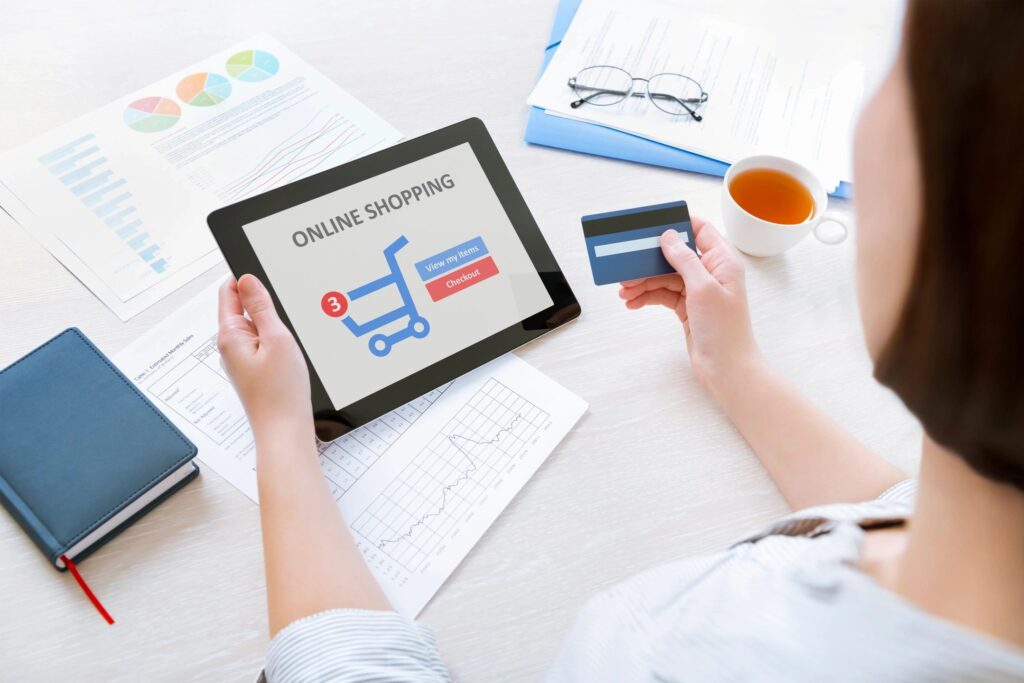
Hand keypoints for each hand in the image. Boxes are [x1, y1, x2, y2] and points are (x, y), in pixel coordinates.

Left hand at [217, 275, 311, 432]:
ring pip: (256, 327)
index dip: (245, 276)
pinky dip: (277, 339)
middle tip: (286, 301)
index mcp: (230, 335)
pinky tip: (291, 349)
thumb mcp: (276, 338)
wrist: (285, 431)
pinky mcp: (254, 370)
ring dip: (273, 322)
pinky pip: (263, 344)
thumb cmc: (281, 392)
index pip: (229, 292)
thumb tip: (248, 279)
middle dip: (263, 300)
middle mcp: (231, 347)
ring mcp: (242, 360)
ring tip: (291, 332)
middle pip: (242, 308)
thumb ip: (262, 307)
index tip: (264, 268)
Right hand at [618, 217, 762, 393]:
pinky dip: (647, 297)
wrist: (726, 369)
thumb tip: (668, 236)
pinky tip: (632, 302)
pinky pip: (662, 294)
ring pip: (665, 276)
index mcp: (722, 261)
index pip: (699, 230)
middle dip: (650, 259)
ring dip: (643, 281)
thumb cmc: (725, 331)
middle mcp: (711, 272)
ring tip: (624, 290)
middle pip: (675, 254)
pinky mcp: (687, 307)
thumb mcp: (703, 289)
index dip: (677, 223)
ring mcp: (698, 290)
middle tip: (627, 262)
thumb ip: (684, 259)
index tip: (652, 223)